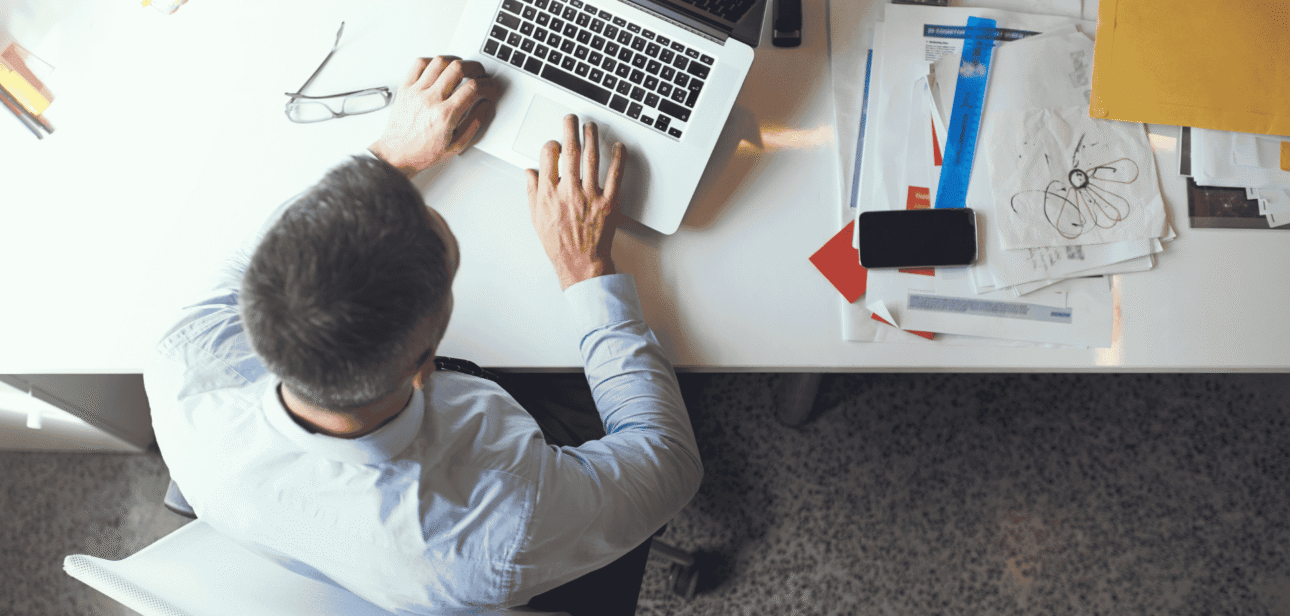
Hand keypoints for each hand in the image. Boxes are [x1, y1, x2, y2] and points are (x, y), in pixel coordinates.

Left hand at [369, 56, 498, 176]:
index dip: (488, 84)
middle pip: (458, 68)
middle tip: (479, 73)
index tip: (491, 86)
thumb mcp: (457, 145)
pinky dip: (433, 61)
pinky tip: (439, 68)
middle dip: (475, 68)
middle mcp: (430, 100)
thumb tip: (485, 105)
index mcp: (445, 115)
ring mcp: (416, 91)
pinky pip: (419, 64)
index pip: (473, 88)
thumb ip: (475, 123)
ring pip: (439, 61)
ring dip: (455, 61)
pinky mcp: (405, 88)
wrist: (397, 154)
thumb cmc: (424, 152)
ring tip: (461, 68)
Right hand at [525, 115, 624, 290]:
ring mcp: (590, 196)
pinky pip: (615, 175)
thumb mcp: (536, 218)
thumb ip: (532, 192)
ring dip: (591, 137)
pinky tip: (618, 147)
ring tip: (591, 126)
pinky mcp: (608, 202)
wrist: (580, 263)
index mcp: (549, 194)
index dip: (550, 144)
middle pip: (569, 150)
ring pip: (591, 158)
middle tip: (572, 118)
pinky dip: (618, 158)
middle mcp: (569, 191)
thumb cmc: (559, 243)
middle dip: (570, 129)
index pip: (547, 157)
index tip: (554, 141)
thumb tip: (530, 171)